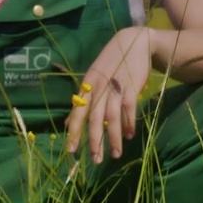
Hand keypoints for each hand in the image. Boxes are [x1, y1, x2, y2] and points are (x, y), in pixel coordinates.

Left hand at [66, 26, 154, 163]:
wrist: (135, 42)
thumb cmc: (111, 63)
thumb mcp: (93, 78)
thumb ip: (83, 101)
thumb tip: (67, 123)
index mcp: (87, 85)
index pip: (78, 111)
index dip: (74, 131)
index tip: (71, 151)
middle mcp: (99, 87)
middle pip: (95, 118)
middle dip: (95, 141)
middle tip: (96, 160)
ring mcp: (116, 87)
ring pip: (113, 117)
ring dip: (114, 138)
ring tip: (116, 154)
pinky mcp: (132, 86)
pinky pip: (129, 109)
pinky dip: (129, 123)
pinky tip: (129, 136)